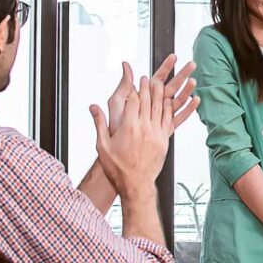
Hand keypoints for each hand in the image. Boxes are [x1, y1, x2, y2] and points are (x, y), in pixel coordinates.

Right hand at [90, 76, 171, 199]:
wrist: (136, 184)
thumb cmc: (117, 167)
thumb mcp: (102, 146)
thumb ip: (99, 124)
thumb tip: (92, 107)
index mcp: (129, 127)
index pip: (133, 101)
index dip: (134, 90)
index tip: (134, 82)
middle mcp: (144, 128)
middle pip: (148, 101)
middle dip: (147, 87)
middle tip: (147, 78)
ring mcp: (156, 134)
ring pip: (160, 108)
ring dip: (160, 94)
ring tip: (159, 84)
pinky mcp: (165, 140)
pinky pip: (169, 119)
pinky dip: (169, 108)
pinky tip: (168, 101)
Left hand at [108, 56, 199, 134]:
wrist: (119, 150)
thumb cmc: (115, 126)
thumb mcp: (117, 101)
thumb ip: (124, 85)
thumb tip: (126, 65)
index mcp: (143, 96)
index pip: (157, 77)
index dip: (166, 66)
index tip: (174, 56)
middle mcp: (154, 105)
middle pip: (171, 86)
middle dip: (182, 74)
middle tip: (192, 64)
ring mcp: (161, 116)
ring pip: (177, 100)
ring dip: (186, 90)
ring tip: (194, 81)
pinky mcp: (166, 127)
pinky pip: (179, 117)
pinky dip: (188, 109)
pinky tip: (195, 101)